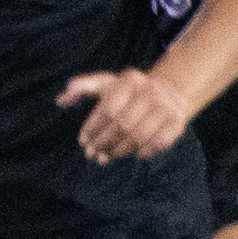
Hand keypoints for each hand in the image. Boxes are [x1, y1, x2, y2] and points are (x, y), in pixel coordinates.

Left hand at [57, 69, 187, 163]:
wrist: (170, 91)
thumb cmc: (128, 92)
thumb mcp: (106, 84)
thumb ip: (82, 88)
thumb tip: (60, 100)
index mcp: (129, 81)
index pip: (108, 109)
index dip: (93, 128)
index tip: (83, 141)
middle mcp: (150, 91)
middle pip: (122, 125)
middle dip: (103, 143)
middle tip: (92, 154)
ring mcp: (166, 107)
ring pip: (138, 137)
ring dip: (119, 151)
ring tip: (105, 158)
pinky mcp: (177, 122)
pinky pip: (157, 144)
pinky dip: (142, 152)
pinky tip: (131, 154)